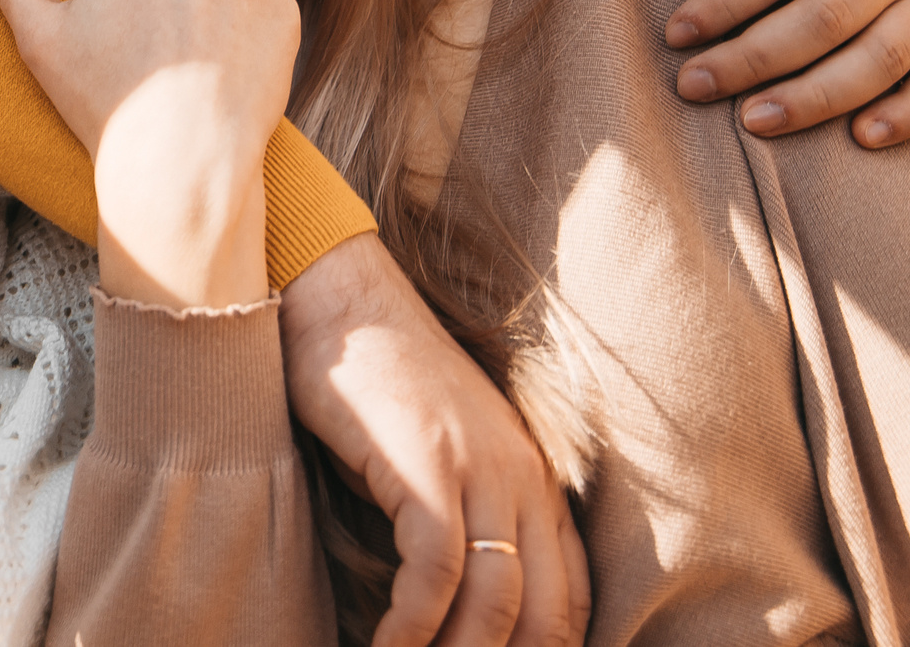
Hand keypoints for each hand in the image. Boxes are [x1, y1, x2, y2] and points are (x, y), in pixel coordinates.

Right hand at [0, 0, 295, 310]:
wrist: (178, 166)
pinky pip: (265, 13)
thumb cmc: (100, 100)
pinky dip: (251, 39)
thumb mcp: (38, 35)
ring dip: (216, 8)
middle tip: (156, 44)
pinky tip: (224, 77)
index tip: (127, 5)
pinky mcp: (285, 14)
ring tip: (189, 67)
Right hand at [283, 235, 589, 646]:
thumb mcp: (442, 454)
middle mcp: (524, 476)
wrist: (339, 298)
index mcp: (536, 479)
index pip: (571, 600)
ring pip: (496, 602)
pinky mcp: (425, 464)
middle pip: (545, 615)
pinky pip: (433, 572)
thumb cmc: (375, 382)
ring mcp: (479, 468)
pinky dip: (411, 625)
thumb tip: (450, 606)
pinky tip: (385, 646)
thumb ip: (465, 516)